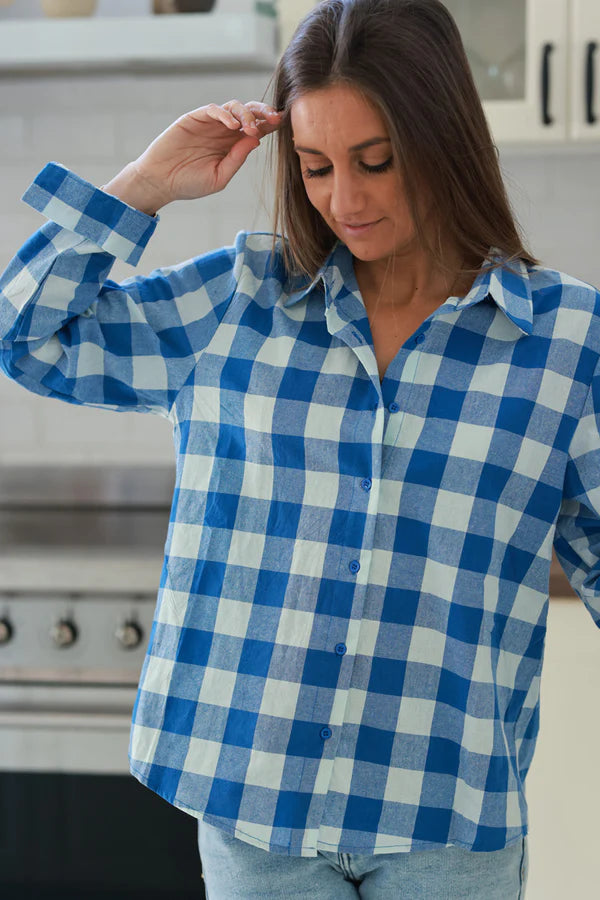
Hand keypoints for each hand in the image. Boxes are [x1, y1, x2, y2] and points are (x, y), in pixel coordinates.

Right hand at [126, 100, 281, 210]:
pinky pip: (213, 109)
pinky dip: (225, 114)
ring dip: (246, 114)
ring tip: (249, 127)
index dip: (270, 124)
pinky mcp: (194, 118)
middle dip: (264, 112)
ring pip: (234, 107)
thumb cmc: (189, 183)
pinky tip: (232, 125)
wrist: (160, 182)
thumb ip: (237, 159)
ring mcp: (210, 123)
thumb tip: (256, 140)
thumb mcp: (219, 177)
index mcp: (233, 145)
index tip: (283, 123)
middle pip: (249, 113)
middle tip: (274, 118)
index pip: (256, 129)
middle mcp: (223, 131)